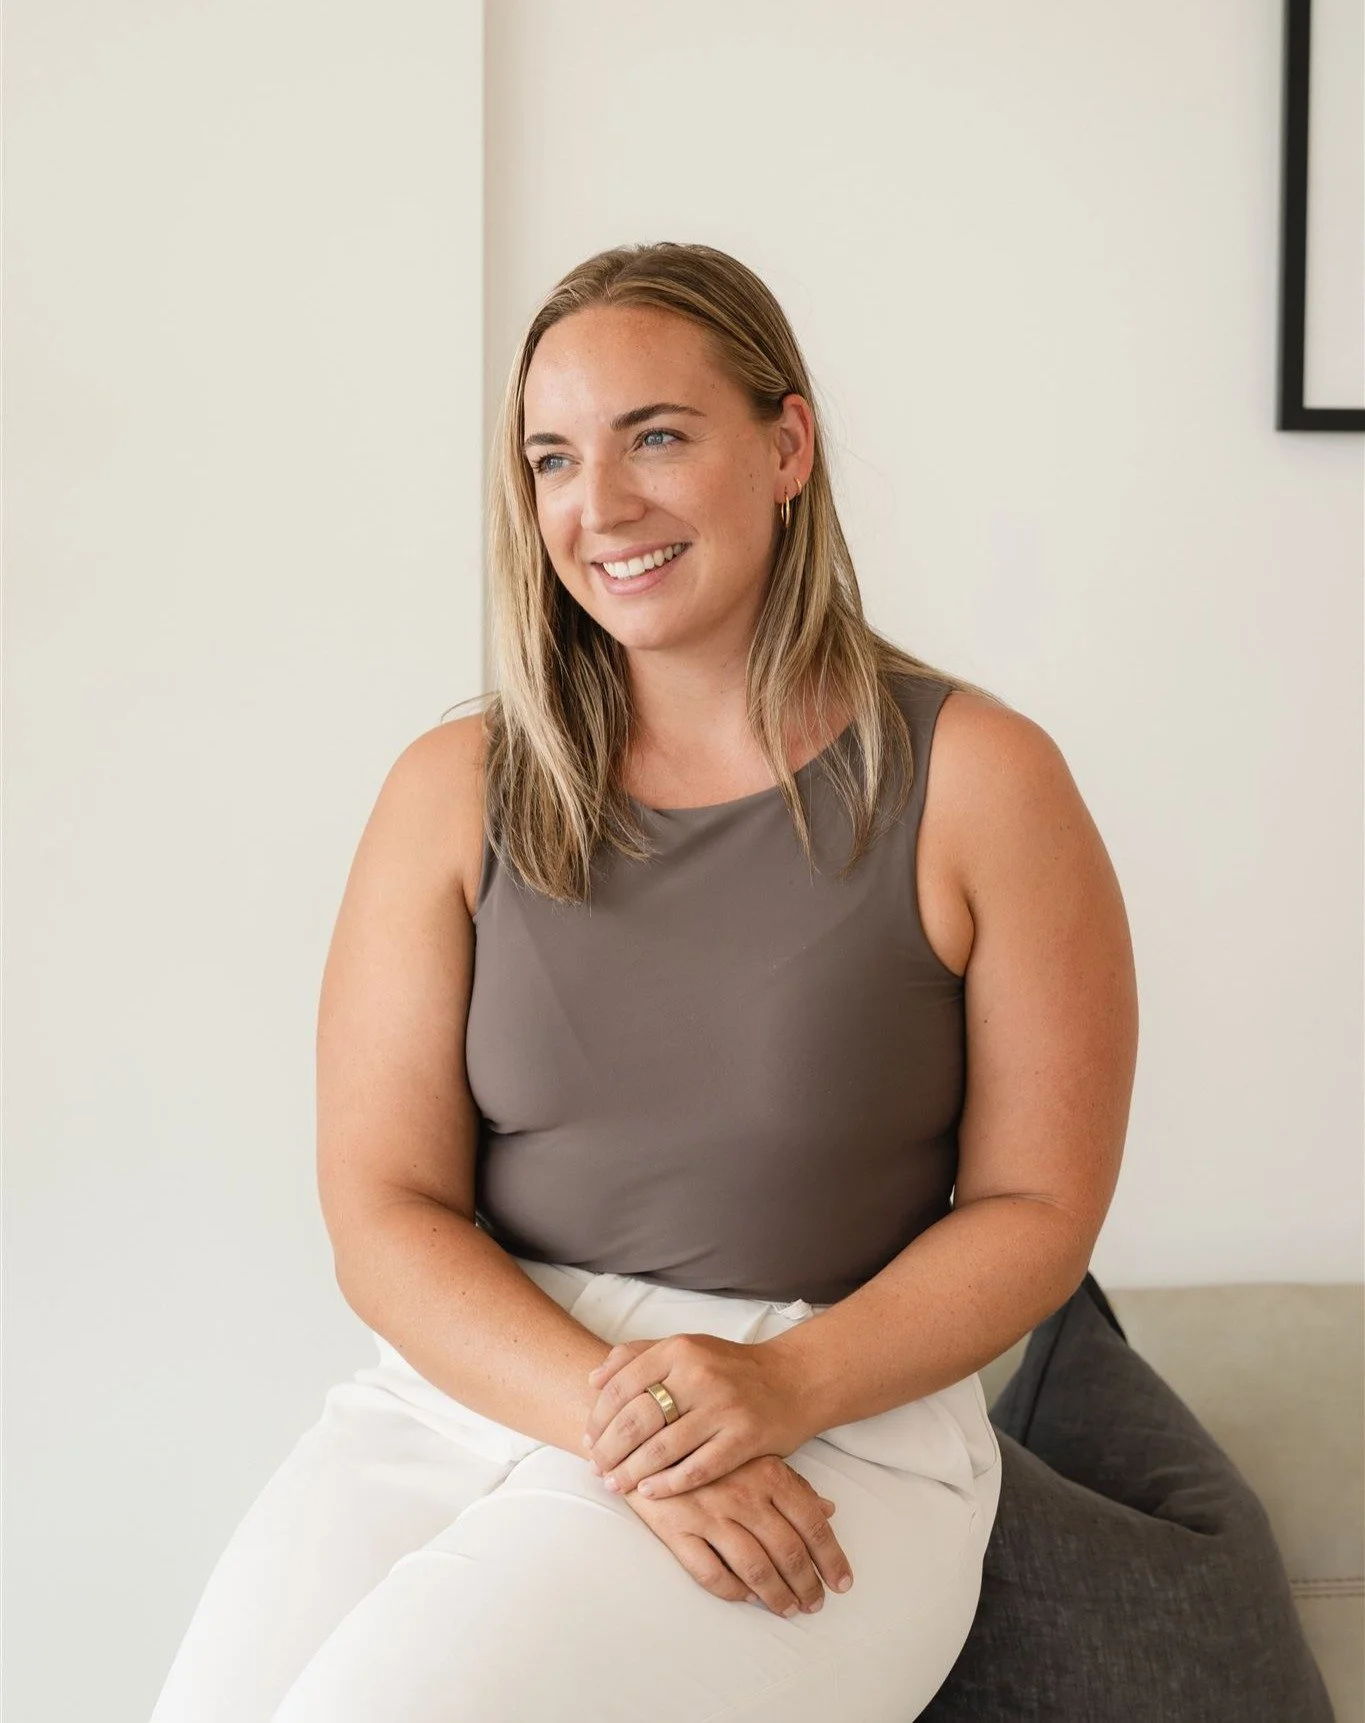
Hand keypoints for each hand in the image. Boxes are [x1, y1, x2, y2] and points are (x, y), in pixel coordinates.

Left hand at [581, 1332, 809, 1498]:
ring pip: (662, 1448)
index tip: (587, 1439)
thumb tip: (594, 1378)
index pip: (622, 1385)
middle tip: (596, 1468)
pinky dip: (668, 1484)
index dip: (598, 1417)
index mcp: (679, 1349)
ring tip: (615, 1484)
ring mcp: (722, 1408)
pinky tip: (650, 1492)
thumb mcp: (687, 1347)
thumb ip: (639, 1355)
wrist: (793, 1380)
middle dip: (609, 1449)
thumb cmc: (730, 1367)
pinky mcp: (744, 1438)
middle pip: (637, 1419)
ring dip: (632, 1472)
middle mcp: (699, 1375)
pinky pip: (697, 1468)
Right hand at [622, 1453, 852, 1618]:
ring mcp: (709, 1513)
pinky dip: (734, 1591)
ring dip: (776, 1595)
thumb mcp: (755, 1455)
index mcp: (767, 1472)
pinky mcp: (677, 1529)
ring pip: (755, 1568)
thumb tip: (829, 1510)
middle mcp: (743, 1494)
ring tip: (788, 1609)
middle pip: (787, 1550)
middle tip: (815, 1603)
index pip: (811, 1522)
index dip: (831, 1557)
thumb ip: (793, 1484)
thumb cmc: (708, 1445)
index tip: (842, 1582)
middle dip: (807, 1584)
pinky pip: (711, 1573)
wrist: (645, 1433)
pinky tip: (747, 1597)